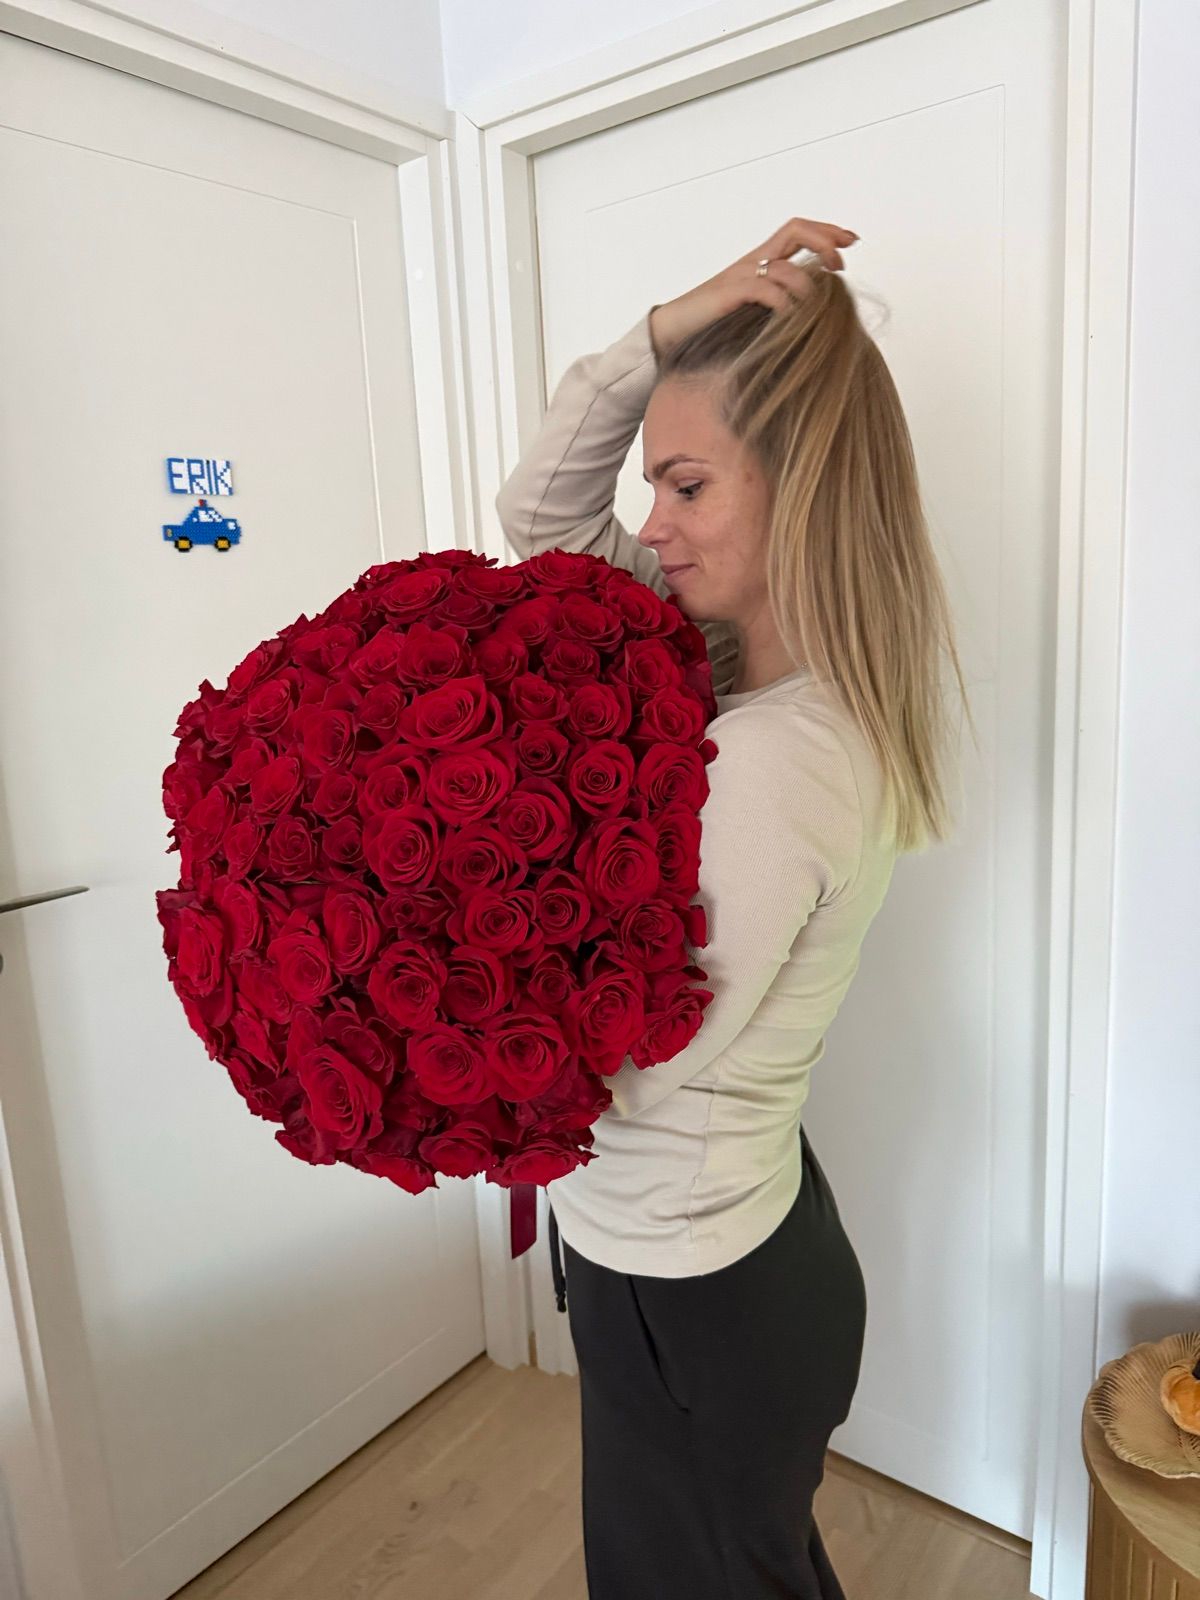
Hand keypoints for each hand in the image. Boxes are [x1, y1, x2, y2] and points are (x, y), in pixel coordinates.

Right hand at [648, 218, 858, 359]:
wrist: (668, 333)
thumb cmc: (709, 328)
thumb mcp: (752, 313)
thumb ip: (778, 306)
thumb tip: (813, 317)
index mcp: (759, 262)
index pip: (798, 232)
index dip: (827, 231)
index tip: (852, 241)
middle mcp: (752, 262)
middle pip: (795, 230)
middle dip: (825, 239)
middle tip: (842, 261)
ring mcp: (740, 276)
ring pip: (784, 264)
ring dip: (808, 284)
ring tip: (819, 305)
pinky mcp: (729, 294)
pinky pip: (765, 289)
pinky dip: (784, 303)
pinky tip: (792, 318)